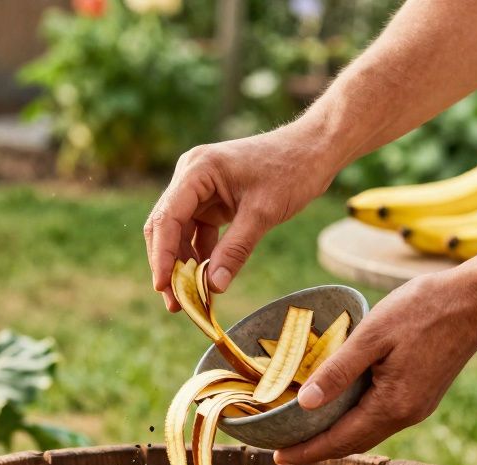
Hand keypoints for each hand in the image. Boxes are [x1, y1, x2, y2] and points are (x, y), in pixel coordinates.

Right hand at [144, 122, 338, 309]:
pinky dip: (200, 256)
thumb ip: (235, 250)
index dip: (162, 255)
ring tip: (188, 299)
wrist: (314, 150)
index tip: (162, 286)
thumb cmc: (291, 171)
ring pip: (179, 233)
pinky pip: (197, 232)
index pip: (167, 217)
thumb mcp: (263, 213)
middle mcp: (191, 177)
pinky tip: (205, 281)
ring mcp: (200, 189)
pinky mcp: (212, 200)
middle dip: (168, 264)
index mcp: (197, 170)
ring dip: (183, 265)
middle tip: (174, 302)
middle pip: (166, 227)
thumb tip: (213, 288)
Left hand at [273, 272, 476, 464]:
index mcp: (393, 405)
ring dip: (336, 437)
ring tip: (304, 432)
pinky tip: (338, 409)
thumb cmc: (423, 309)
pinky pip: (381, 418)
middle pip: (354, 443)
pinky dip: (355, 421)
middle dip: (317, 449)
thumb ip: (338, 371)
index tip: (277, 457)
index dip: (307, 451)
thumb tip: (305, 404)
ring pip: (368, 432)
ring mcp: (417, 407)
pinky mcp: (422, 395)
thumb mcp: (372, 334)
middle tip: (283, 449)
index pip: (340, 441)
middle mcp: (407, 414)